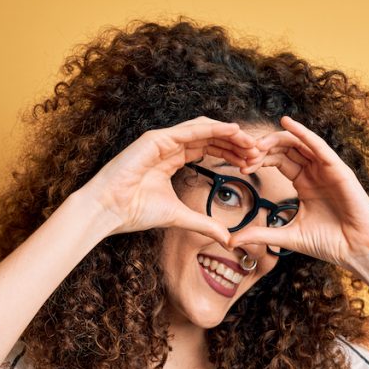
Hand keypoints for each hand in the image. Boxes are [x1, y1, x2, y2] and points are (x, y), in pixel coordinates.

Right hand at [78, 116, 261, 245]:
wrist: (109, 211)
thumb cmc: (135, 212)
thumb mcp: (179, 217)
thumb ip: (204, 224)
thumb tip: (228, 239)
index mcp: (172, 159)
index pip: (208, 149)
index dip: (231, 154)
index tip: (252, 162)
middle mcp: (168, 146)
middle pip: (210, 137)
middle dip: (235, 143)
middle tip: (259, 150)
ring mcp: (162, 140)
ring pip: (204, 129)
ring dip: (229, 134)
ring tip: (251, 141)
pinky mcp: (156, 139)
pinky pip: (190, 130)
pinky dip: (213, 128)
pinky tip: (233, 130)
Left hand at [225, 115, 368, 270]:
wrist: (357, 250)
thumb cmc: (329, 244)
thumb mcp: (287, 237)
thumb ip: (259, 234)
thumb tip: (230, 241)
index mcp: (304, 183)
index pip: (278, 161)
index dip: (258, 160)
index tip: (240, 166)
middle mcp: (315, 171)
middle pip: (285, 149)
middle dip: (262, 149)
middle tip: (243, 153)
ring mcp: (327, 168)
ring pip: (298, 143)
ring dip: (275, 140)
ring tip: (256, 143)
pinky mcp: (338, 169)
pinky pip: (318, 145)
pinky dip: (302, 132)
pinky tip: (285, 123)